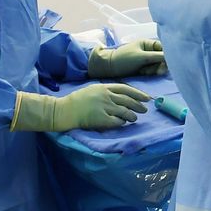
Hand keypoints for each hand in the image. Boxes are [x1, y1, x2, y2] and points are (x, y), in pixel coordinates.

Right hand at [12, 83, 151, 131]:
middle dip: (138, 105)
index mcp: (104, 87)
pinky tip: (123, 123)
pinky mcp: (100, 118)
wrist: (63, 110)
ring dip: (132, 115)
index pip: (126, 89)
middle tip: (145, 110)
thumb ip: (106, 91)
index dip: (138, 94)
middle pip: (128, 100)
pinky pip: (116, 121)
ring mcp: (104, 107)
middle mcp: (106, 96)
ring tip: (134, 118)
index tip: (147, 98)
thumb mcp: (92, 89)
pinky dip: (122, 122)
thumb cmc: (76, 100)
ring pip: (124, 111)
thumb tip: (121, 95)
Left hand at [88, 38, 166, 78]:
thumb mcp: (142, 57)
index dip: (167, 55)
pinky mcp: (144, 67)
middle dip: (160, 64)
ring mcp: (146, 59)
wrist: (110, 68)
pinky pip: (153, 70)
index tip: (167, 62)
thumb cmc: (124, 59)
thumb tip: (173, 57)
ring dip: (154, 69)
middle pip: (162, 57)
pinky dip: (150, 72)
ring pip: (158, 65)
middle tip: (157, 71)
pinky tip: (144, 73)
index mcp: (148, 43)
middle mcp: (149, 50)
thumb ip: (158, 56)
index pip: (164, 47)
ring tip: (145, 72)